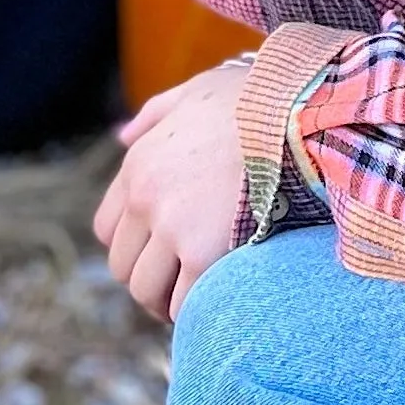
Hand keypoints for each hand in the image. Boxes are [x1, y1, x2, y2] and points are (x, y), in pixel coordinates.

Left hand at [93, 59, 253, 319]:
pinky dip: (196, 312)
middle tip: (180, 287)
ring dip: (168, 303)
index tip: (160, 256)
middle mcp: (144, 198)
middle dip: (149, 281)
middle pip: (123, 266)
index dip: (134, 249)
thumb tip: (124, 136)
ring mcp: (171, 226)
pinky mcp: (204, 252)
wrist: (297, 112)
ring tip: (197, 303)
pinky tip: (216, 307)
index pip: (108, 229)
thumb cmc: (255, 100)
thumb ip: (154, 115)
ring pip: (147, 291)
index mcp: (138, 164)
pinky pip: (185, 302)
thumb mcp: (194, 92)